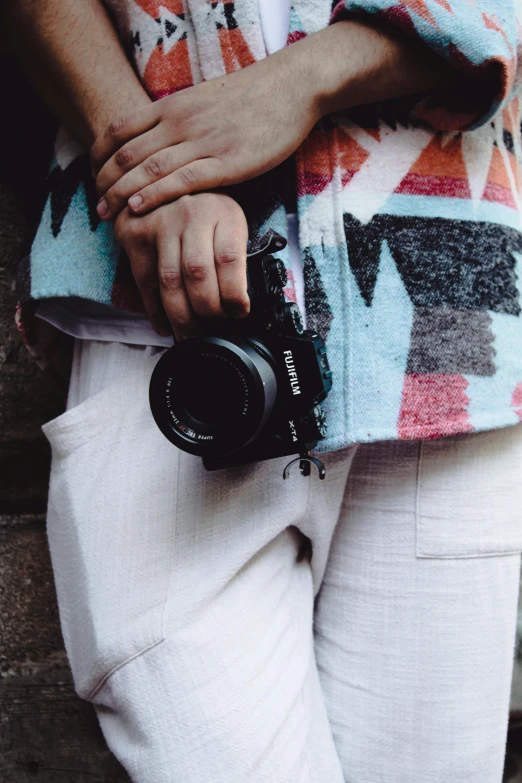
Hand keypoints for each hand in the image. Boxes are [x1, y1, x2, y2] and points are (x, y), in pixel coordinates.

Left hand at [92, 42, 320, 219]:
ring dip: (122, 194)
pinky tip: (138, 208)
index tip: (93, 177)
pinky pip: (181, 180)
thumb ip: (180, 120)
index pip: (119, 130)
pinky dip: (155, 194)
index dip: (99, 156)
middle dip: (104, 182)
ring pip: (149, 169)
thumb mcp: (204, 100)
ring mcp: (202, 141)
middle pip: (127, 153)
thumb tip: (161, 142)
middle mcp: (180, 122)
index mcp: (172, 106)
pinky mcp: (226, 162)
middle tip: (95, 207)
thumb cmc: (251, 97)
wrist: (290, 87)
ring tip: (106, 214)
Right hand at [113, 192, 248, 339]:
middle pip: (197, 273)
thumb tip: (240, 307)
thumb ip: (235, 257)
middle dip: (207, 311)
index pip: (228, 259)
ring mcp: (159, 224)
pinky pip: (145, 282)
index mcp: (222, 212)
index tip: (239, 314)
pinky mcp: (135, 235)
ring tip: (192, 334)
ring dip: (181, 316)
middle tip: (214, 329)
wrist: (166, 180)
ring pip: (170, 281)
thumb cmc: (206, 211)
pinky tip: (166, 327)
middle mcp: (190, 214)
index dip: (234, 294)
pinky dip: (156, 311)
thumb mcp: (230, 223)